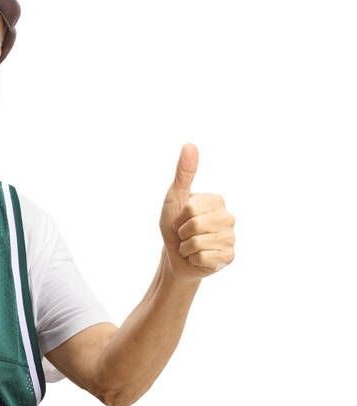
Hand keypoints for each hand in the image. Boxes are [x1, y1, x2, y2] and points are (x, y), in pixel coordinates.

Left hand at [159, 143, 234, 282]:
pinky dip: (194, 259)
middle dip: (182, 233)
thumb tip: (190, 145)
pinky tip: (198, 257)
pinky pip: (204, 257)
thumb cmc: (175, 227)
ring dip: (187, 247)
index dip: (179, 218)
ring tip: (191, 246)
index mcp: (217, 200)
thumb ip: (183, 174)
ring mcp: (230, 238)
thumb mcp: (175, 198)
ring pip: (198, 242)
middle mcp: (228, 217)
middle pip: (196, 225)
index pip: (191, 208)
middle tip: (185, 235)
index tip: (181, 220)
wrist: (176, 257)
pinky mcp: (229, 257)